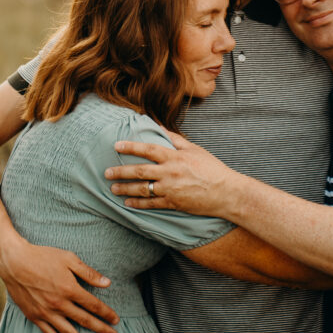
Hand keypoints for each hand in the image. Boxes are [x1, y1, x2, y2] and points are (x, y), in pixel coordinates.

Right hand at [0, 239, 118, 332]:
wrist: (15, 262)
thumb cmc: (43, 257)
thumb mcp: (69, 259)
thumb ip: (88, 273)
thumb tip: (107, 283)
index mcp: (70, 289)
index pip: (94, 305)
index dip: (106, 313)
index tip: (116, 320)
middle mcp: (60, 304)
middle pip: (85, 321)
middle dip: (101, 330)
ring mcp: (47, 313)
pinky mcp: (35, 317)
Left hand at [106, 132, 232, 215]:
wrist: (225, 192)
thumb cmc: (212, 168)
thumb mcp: (195, 149)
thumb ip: (176, 139)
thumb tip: (159, 128)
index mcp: (174, 157)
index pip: (148, 149)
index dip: (131, 147)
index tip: (117, 145)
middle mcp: (170, 172)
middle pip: (139, 171)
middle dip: (121, 171)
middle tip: (106, 172)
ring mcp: (170, 189)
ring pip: (142, 189)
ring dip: (125, 189)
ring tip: (113, 188)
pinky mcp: (173, 203)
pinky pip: (152, 204)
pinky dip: (139, 204)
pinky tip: (128, 203)